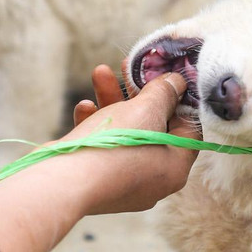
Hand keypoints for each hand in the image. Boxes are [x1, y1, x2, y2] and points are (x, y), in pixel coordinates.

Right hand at [63, 64, 198, 214]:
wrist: (64, 182)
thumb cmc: (116, 145)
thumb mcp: (148, 109)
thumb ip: (165, 92)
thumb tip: (176, 83)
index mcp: (174, 168)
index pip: (188, 130)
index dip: (180, 100)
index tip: (167, 78)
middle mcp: (152, 180)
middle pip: (153, 127)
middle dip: (138, 93)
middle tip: (129, 69)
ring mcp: (123, 181)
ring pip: (125, 133)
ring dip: (113, 101)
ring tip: (100, 73)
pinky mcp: (96, 179)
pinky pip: (103, 146)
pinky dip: (96, 124)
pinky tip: (84, 107)